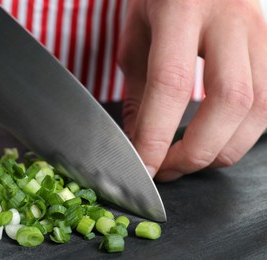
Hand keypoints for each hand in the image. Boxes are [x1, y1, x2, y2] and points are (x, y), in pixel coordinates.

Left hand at [118, 0, 266, 180]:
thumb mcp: (137, 37)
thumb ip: (139, 92)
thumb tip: (140, 143)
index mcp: (182, 10)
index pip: (172, 84)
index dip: (156, 136)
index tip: (143, 168)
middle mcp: (231, 18)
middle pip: (230, 100)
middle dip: (197, 150)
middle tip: (167, 168)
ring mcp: (261, 30)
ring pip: (261, 106)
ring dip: (224, 148)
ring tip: (190, 159)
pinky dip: (244, 132)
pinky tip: (217, 138)